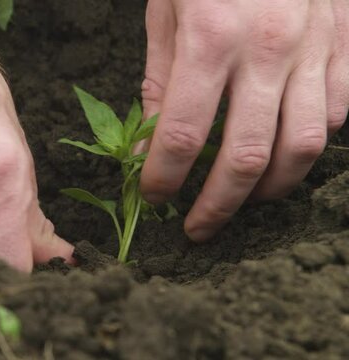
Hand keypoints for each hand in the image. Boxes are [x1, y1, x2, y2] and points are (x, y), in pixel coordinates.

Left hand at [141, 0, 348, 240]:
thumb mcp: (167, 13)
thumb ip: (162, 81)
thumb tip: (153, 144)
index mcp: (212, 39)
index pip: (184, 136)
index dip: (165, 178)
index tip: (154, 196)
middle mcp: (269, 49)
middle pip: (247, 156)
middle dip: (217, 204)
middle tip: (197, 227)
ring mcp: (317, 47)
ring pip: (303, 146)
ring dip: (271, 188)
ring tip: (244, 200)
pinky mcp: (347, 43)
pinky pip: (338, 112)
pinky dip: (311, 144)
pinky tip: (285, 150)